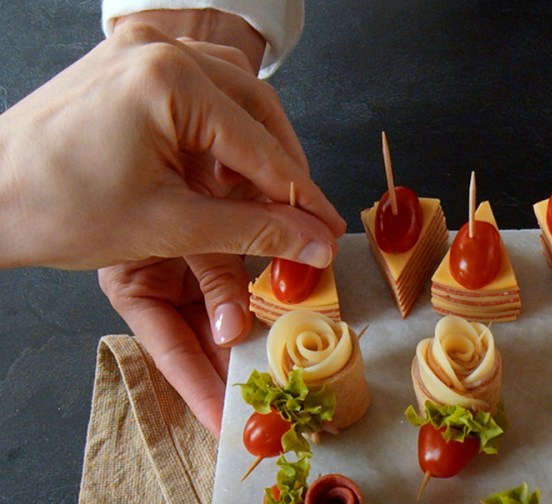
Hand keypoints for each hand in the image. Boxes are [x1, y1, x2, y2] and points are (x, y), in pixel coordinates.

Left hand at [81, 19, 335, 433]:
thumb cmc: (55, 206)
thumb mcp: (170, 227)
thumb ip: (254, 230)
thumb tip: (313, 240)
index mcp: (169, 81)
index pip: (263, 149)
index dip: (303, 200)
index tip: (330, 233)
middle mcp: (157, 49)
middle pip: (259, 109)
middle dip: (286, 169)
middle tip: (307, 220)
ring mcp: (140, 49)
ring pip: (236, 94)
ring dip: (259, 147)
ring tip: (270, 200)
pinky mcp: (128, 61)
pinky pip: (201, 88)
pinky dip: (224, 131)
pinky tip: (228, 172)